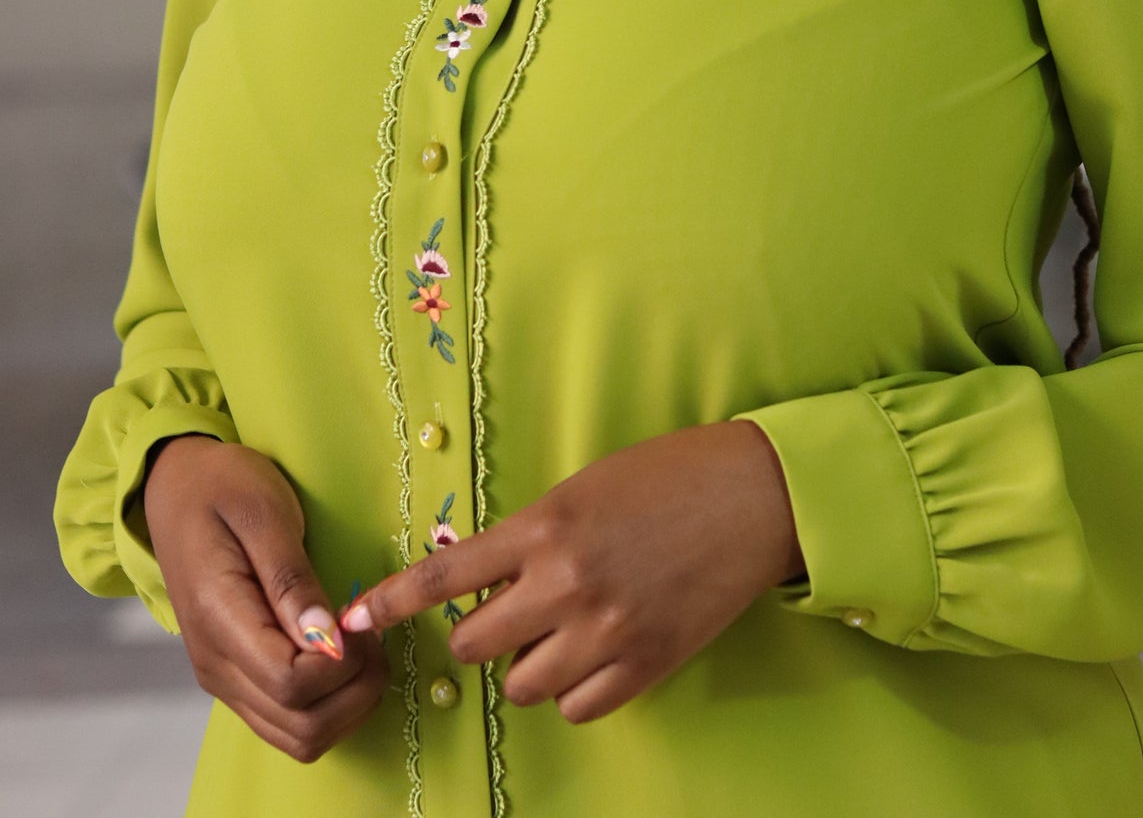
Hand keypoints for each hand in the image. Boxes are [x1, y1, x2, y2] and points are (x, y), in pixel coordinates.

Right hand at [142, 437, 389, 762]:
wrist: (174, 489)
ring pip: (297, 738)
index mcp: (218, 620)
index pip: (290, 683)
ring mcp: (222, 679)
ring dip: (346, 705)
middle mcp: (216, 666)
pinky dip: (326, 704)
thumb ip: (292, 580)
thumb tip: (327, 638)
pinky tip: (341, 657)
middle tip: (373, 633)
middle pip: (300, 727)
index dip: (341, 664)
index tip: (361, 619)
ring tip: (361, 645)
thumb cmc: (223, 487)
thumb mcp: (264, 512)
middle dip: (356, 691)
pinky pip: (286, 721)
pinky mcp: (233, 679)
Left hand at [342, 420, 802, 723]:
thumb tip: (490, 575)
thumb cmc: (670, 473)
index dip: (391, 600)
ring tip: (565, 628)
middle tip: (509, 613)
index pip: (446, 574)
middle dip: (482, 634)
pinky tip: (596, 652)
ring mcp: (606, 630)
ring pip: (523, 684)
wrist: (753, 495)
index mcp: (546, 526)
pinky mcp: (644, 664)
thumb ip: (534, 533)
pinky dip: (576, 688)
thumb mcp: (586, 486)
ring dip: (531, 662)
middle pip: (476, 645)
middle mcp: (566, 584)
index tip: (351, 618)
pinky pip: (577, 707)